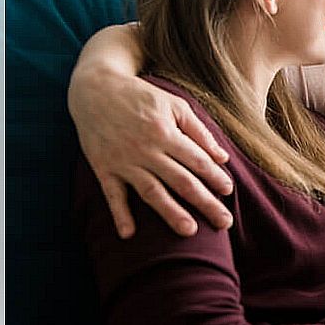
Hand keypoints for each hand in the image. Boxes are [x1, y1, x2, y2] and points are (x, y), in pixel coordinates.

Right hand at [69, 67, 233, 238]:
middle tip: (223, 222)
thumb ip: (199, 132)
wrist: (96, 90)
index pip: (196, 161)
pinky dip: (119, 214)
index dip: (214, 177)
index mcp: (166, 132)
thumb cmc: (142, 97)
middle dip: (204, 202)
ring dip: (171, 213)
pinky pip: (112, 195)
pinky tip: (129, 234)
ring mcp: (123, 161)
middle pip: (180, 181)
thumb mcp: (175, 105)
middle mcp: (146, 149)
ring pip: (151, 192)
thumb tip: (222, 157)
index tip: (228, 192)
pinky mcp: (103, 168)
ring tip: (189, 231)